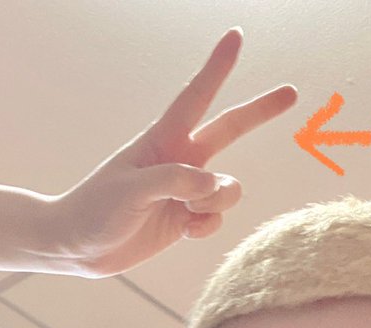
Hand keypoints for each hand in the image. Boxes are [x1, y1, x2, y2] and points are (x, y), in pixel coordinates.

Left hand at [43, 28, 296, 275]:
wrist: (78, 246)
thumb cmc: (96, 209)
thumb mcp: (131, 190)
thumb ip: (174, 180)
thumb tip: (213, 182)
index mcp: (162, 140)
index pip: (196, 97)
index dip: (217, 68)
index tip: (235, 37)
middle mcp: (179, 160)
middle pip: (230, 128)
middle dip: (260, 111)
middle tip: (292, 91)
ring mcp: (185, 191)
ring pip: (228, 187)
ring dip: (217, 200)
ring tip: (187, 213)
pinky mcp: (187, 219)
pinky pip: (216, 218)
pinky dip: (206, 227)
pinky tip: (184, 232)